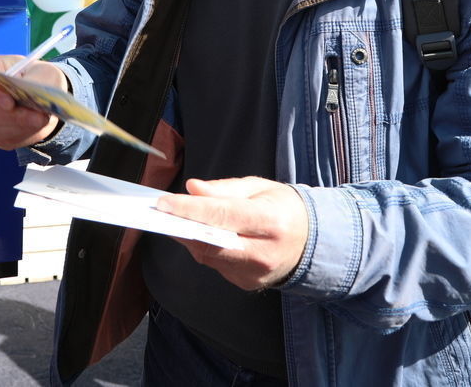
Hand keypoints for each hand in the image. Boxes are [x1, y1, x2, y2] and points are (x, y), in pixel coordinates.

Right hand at [0, 54, 65, 150]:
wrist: (43, 97)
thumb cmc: (37, 77)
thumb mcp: (41, 71)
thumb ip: (36, 79)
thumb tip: (32, 92)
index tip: (9, 103)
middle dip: (14, 116)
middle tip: (37, 117)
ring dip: (23, 126)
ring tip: (43, 118)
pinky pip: (8, 139)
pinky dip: (26, 133)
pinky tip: (39, 124)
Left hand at [156, 176, 307, 290]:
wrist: (312, 242)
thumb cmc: (283, 208)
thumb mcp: (259, 187)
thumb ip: (224, 189)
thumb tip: (192, 188)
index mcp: (271, 221)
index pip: (223, 216)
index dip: (190, 210)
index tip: (164, 203)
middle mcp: (264, 252)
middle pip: (212, 242)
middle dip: (182, 226)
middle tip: (159, 213)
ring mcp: (255, 274)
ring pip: (209, 256)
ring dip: (189, 237)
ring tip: (174, 218)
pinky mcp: (247, 284)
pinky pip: (215, 264)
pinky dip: (203, 248)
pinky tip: (197, 234)